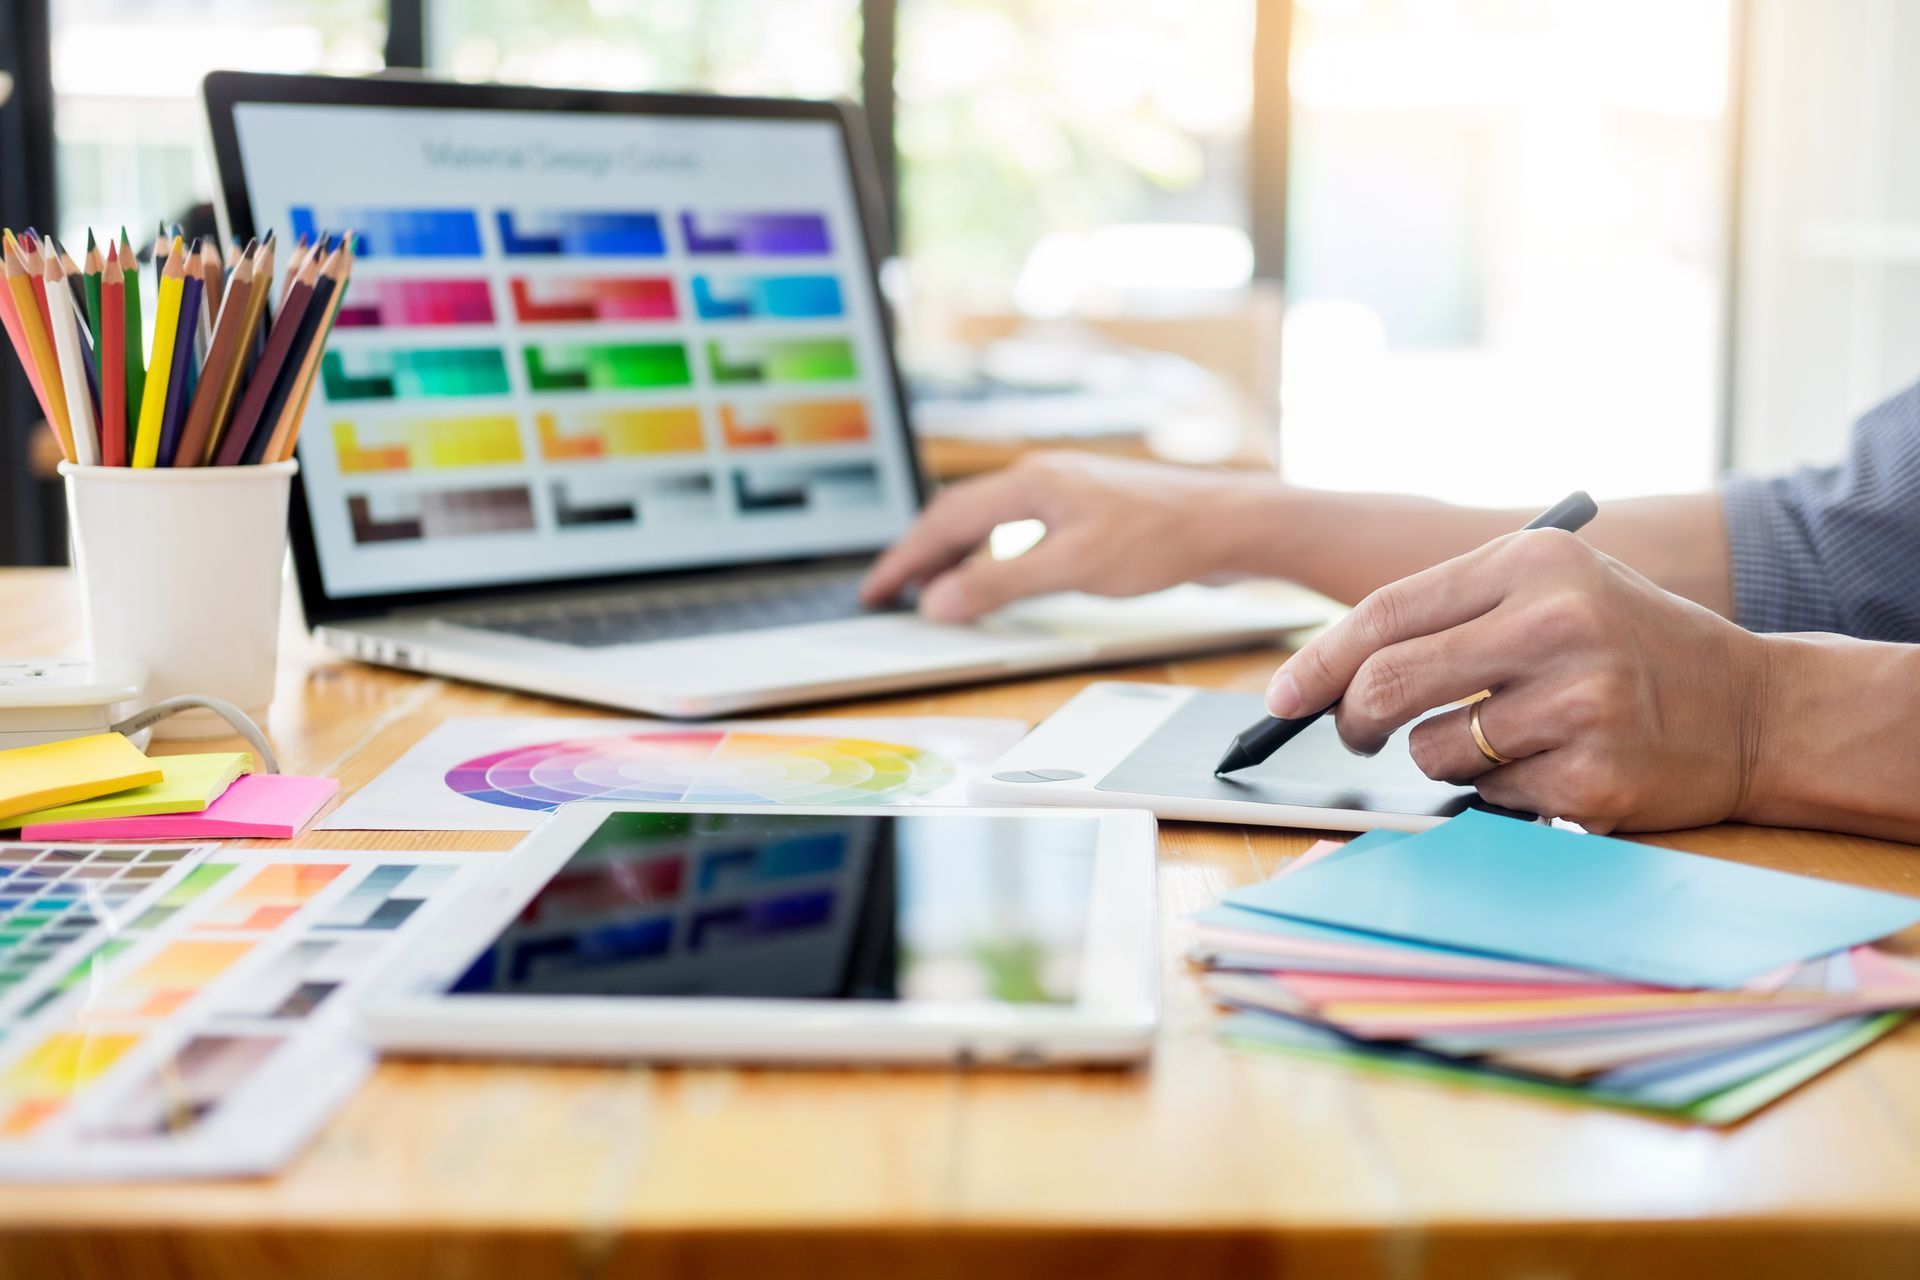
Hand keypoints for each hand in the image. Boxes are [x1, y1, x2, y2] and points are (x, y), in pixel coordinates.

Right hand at [861, 452, 1263, 621]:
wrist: (1230, 523)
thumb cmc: (1161, 537)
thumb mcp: (1070, 569)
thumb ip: (999, 584)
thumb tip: (937, 600)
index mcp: (1030, 482)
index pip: (946, 520)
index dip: (905, 558)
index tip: (876, 589)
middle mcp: (1043, 478)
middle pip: (960, 515)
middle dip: (920, 554)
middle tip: (888, 590)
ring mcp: (1067, 492)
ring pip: (990, 521)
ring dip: (955, 555)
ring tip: (932, 589)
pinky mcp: (1090, 511)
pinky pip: (1019, 530)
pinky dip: (992, 555)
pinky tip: (997, 577)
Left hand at [1267, 529, 1774, 832]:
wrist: (1759, 709)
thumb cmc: (1630, 645)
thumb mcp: (1554, 590)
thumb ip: (1451, 613)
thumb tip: (1326, 672)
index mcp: (1534, 563)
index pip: (1385, 614)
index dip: (1317, 662)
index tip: (1280, 697)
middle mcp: (1558, 624)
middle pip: (1388, 684)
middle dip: (1351, 719)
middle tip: (1354, 732)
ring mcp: (1580, 705)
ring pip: (1431, 750)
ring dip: (1443, 756)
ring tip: (1506, 736)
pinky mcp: (1593, 779)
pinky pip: (1487, 796)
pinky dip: (1499, 790)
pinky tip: (1555, 765)